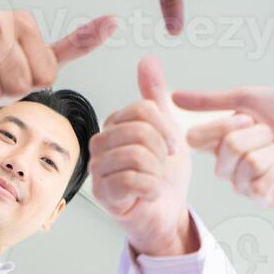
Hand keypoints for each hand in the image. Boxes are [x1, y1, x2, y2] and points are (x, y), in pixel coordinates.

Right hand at [91, 57, 196, 256]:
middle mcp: (100, 143)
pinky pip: (132, 180)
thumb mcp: (168, 129)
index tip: (175, 146)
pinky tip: (152, 192)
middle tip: (166, 165)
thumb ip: (156, 95)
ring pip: (136, 154)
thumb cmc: (164, 173)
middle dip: (163, 151)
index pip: (142, 110)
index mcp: (114, 124)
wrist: (167, 212)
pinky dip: (152, 187)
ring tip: (157, 178)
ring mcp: (98, 169)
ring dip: (158, 170)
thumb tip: (147, 60)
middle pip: (139, 131)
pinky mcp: (103, 194)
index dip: (166, 127)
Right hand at [172, 87, 273, 207]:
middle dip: (253, 137)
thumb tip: (173, 97)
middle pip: (222, 156)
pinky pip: (259, 187)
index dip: (220, 128)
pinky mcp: (266, 197)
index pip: (194, 140)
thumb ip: (209, 102)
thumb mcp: (247, 98)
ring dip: (268, 152)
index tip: (247, 116)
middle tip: (270, 131)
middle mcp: (228, 163)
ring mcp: (246, 183)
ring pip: (243, 170)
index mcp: (220, 139)